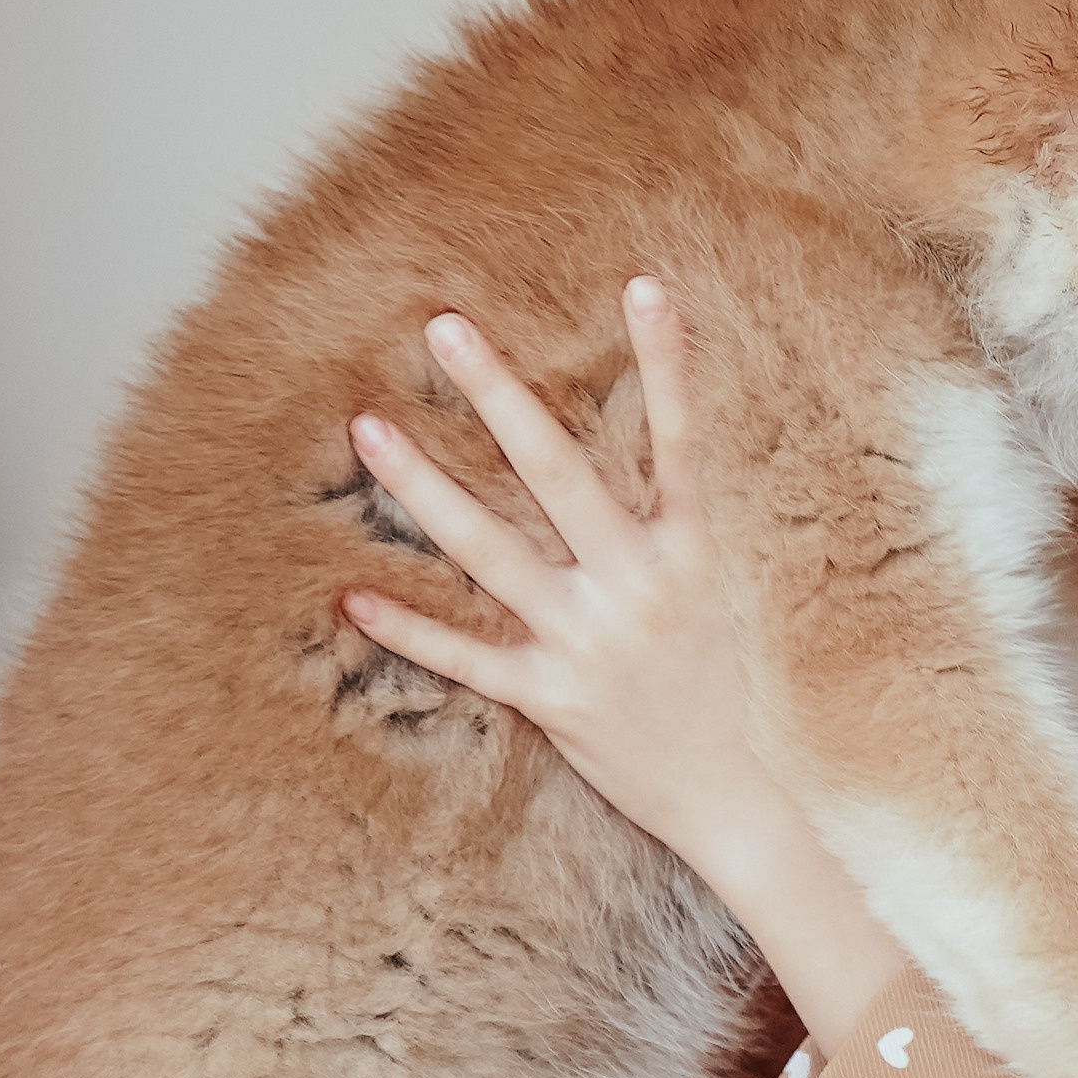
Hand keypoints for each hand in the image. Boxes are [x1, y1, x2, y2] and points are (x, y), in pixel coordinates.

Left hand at [342, 288, 782, 876]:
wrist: (723, 794)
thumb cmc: (709, 682)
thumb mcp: (705, 590)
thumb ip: (661, 524)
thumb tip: (626, 446)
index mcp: (689, 553)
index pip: (680, 439)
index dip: (666, 362)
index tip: (644, 283)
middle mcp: (638, 587)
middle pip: (560, 473)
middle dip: (500, 395)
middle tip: (444, 326)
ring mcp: (590, 642)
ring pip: (492, 551)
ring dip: (424, 488)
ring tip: (367, 427)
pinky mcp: (551, 696)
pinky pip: (468, 657)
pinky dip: (411, 630)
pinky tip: (354, 595)